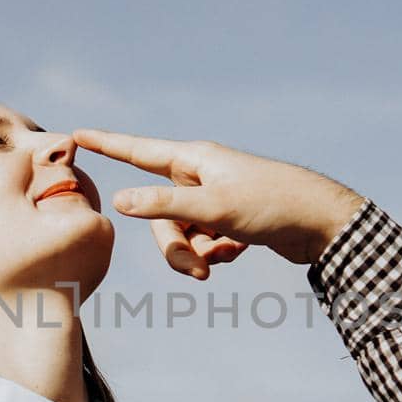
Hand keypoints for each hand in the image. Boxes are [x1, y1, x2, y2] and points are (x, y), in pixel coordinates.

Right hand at [71, 129, 365, 277]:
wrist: (322, 224)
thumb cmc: (271, 205)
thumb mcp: (214, 208)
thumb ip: (165, 206)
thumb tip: (121, 200)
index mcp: (193, 160)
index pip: (139, 151)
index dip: (108, 144)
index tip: (78, 133)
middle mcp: (201, 175)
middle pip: (161, 213)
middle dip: (174, 245)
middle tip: (198, 268)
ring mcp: (216, 197)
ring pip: (182, 232)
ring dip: (195, 254)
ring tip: (219, 263)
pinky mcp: (232, 219)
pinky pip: (204, 240)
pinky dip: (215, 252)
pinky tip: (237, 252)